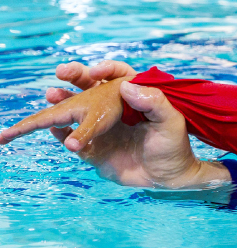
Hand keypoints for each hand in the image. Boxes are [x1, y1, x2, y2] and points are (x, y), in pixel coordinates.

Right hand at [2, 76, 227, 188]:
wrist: (170, 178)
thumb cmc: (174, 146)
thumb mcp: (171, 121)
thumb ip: (154, 102)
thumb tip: (126, 87)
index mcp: (134, 98)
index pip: (117, 74)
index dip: (106, 69)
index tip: (96, 71)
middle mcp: (114, 110)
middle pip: (90, 87)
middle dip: (74, 76)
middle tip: (62, 71)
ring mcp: (102, 129)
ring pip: (75, 112)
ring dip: (60, 103)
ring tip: (51, 94)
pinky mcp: (94, 149)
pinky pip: (73, 139)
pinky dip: (62, 133)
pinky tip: (54, 129)